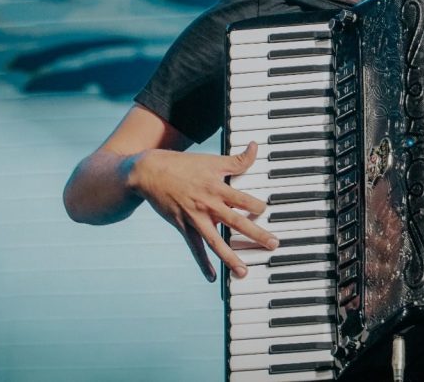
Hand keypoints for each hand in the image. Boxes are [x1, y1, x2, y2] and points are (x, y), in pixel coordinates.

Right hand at [127, 142, 277, 280]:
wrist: (150, 172)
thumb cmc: (184, 165)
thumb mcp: (212, 160)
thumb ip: (237, 159)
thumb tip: (256, 146)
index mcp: (217, 187)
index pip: (242, 199)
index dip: (256, 206)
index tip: (267, 212)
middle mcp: (208, 205)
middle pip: (236, 222)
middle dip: (256, 234)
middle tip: (273, 245)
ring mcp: (195, 218)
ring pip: (215, 241)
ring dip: (230, 257)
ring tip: (244, 271)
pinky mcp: (183, 227)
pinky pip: (195, 248)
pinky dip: (203, 264)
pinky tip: (213, 277)